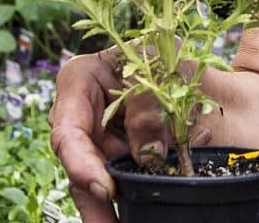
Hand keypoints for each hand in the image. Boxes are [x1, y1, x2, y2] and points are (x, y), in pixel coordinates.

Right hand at [49, 50, 205, 222]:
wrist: (191, 68)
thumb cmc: (164, 53)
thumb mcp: (159, 64)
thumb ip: (148, 104)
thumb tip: (148, 154)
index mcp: (80, 82)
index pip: (67, 130)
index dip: (81, 164)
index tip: (105, 189)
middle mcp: (83, 119)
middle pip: (80, 166)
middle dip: (95, 200)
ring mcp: (101, 143)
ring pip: (102, 182)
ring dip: (121, 203)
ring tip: (132, 222)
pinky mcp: (122, 160)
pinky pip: (130, 183)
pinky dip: (146, 192)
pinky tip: (159, 199)